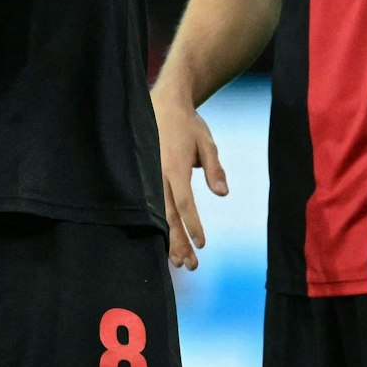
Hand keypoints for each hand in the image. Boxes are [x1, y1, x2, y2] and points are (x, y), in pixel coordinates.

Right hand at [151, 85, 227, 268]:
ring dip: (168, 238)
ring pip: (156, 214)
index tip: (202, 244)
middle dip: (178, 241)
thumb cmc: (188, 124)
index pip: (184, 202)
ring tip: (178, 262)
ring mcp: (148, 175)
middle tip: (189, 265)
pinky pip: (150, 205)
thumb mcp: (207, 142)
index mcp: (174, 166)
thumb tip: (223, 194)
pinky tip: (164, 242)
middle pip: (167, 215)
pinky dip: (158, 225)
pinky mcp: (144, 175)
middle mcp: (158, 173)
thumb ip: (214, 168)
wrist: (162, 102)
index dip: (192, 225)